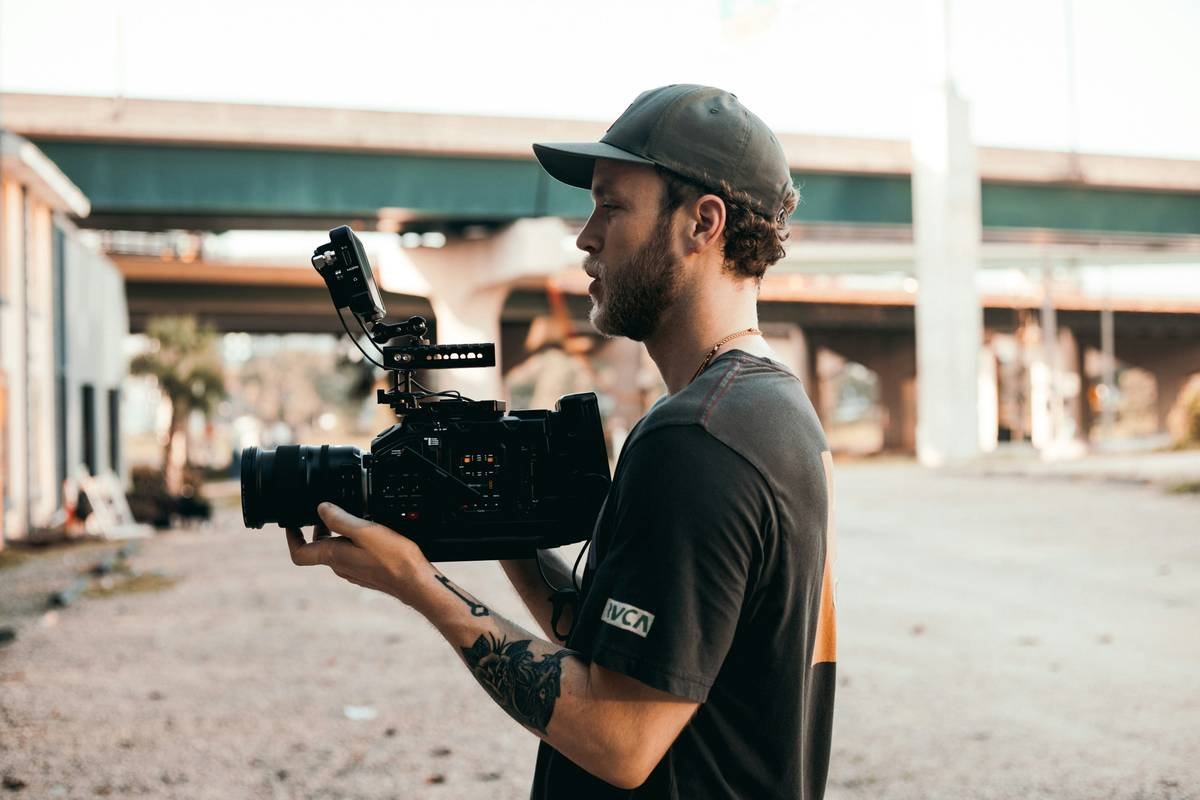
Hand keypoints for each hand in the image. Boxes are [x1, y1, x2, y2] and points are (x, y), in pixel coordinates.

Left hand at [286, 503, 428, 603]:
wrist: (416, 582)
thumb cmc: (393, 558)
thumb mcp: (365, 531)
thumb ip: (340, 519)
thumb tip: (320, 509)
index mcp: (334, 557)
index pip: (299, 553)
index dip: (292, 537)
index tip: (292, 523)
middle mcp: (340, 567)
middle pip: (318, 549)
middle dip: (317, 529)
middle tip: (324, 511)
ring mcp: (353, 571)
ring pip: (335, 552)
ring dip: (336, 534)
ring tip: (349, 517)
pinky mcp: (367, 572)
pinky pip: (351, 556)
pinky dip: (351, 542)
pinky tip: (368, 532)